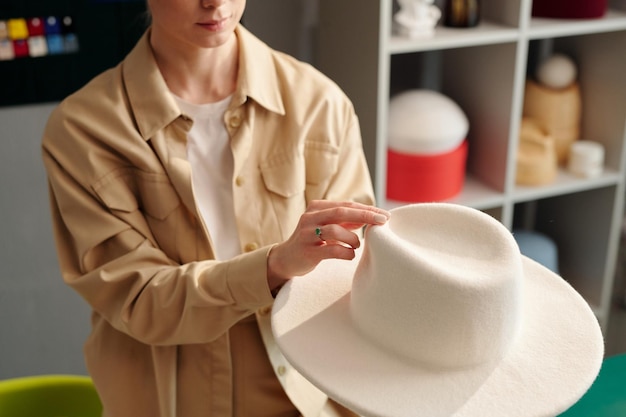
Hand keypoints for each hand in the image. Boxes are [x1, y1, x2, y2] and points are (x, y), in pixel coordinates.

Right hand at [267, 200, 389, 291]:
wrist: (285, 259)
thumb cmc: (311, 241)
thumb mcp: (326, 226)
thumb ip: (344, 221)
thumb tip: (370, 216)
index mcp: (316, 208)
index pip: (346, 205)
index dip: (367, 209)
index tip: (385, 215)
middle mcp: (310, 218)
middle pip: (342, 212)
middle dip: (365, 216)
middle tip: (383, 221)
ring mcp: (307, 234)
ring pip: (335, 230)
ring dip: (352, 239)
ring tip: (356, 245)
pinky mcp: (307, 251)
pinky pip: (331, 250)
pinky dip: (346, 252)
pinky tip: (349, 255)